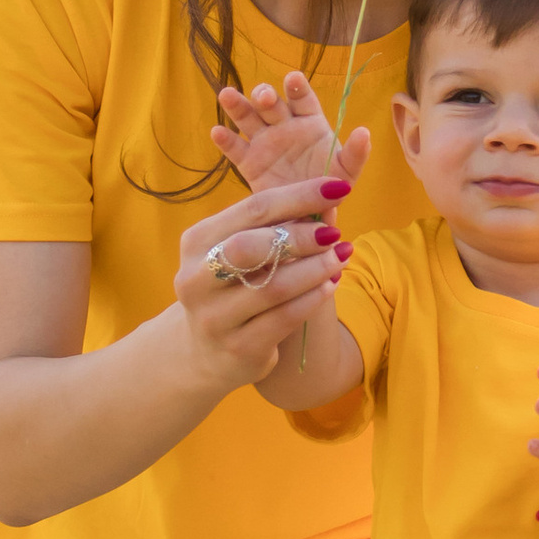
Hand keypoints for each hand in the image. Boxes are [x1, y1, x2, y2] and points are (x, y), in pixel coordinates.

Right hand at [172, 199, 349, 379]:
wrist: (208, 351)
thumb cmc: (233, 287)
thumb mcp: (239, 252)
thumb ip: (273, 227)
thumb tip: (326, 198)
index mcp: (197, 242)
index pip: (251, 209)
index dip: (298, 196)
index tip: (338, 187)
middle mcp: (196, 279)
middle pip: (250, 247)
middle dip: (300, 236)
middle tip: (335, 231)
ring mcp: (215, 317)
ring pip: (273, 287)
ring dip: (315, 268)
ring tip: (342, 255)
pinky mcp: (239, 348)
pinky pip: (285, 319)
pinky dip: (313, 298)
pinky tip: (331, 284)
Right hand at [213, 70, 367, 230]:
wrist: (307, 215)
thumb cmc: (330, 188)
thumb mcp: (346, 172)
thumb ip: (356, 153)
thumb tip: (364, 132)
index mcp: (310, 122)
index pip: (303, 99)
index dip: (297, 88)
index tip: (293, 78)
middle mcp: (284, 126)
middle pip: (271, 105)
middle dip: (266, 96)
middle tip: (264, 97)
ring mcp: (264, 142)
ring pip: (248, 118)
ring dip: (238, 105)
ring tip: (227, 95)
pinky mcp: (248, 161)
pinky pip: (235, 148)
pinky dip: (225, 140)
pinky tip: (217, 132)